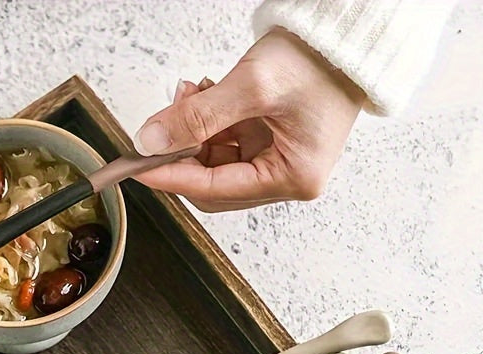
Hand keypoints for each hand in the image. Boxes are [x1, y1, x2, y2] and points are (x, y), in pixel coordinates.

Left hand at [133, 29, 364, 211]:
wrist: (344, 33)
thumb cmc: (320, 59)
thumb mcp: (252, 86)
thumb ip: (197, 117)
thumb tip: (153, 141)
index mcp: (293, 178)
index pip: (216, 190)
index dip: (172, 177)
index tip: (139, 166)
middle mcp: (288, 178)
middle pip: (213, 184)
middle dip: (183, 153)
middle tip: (159, 128)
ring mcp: (279, 162)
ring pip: (216, 163)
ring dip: (193, 133)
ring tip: (188, 96)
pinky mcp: (271, 144)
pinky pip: (226, 144)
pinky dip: (207, 123)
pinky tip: (202, 96)